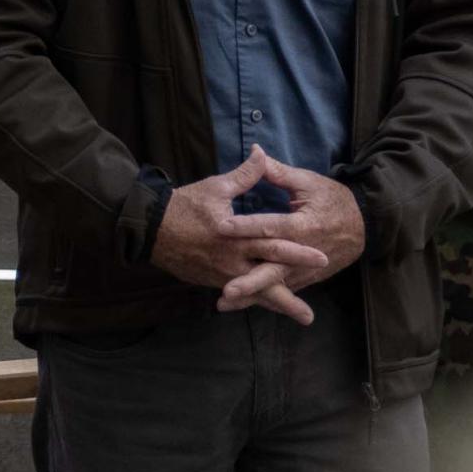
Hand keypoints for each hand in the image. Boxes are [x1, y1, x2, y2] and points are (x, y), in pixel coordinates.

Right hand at [151, 146, 329, 323]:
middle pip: (266, 281)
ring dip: (279, 306)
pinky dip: (258, 300)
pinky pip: (241, 293)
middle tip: (310, 316)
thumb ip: (245, 175)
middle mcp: (230, 260)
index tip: (322, 257)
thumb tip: (262, 153)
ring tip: (301, 318)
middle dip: (290, 298)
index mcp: (235, 236)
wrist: (151, 228)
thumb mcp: (216, 187)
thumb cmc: (184, 205)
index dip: (298, 252)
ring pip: (255, 293)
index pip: (272, 244)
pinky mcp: (212, 280)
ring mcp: (221, 274)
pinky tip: (273, 307)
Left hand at [215, 155, 366, 320]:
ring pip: (275, 285)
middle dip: (249, 280)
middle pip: (273, 268)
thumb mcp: (308, 182)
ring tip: (225, 304)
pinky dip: (263, 299)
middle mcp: (303, 252)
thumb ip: (278, 172)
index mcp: (303, 225)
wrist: (365, 226)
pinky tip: (241, 306)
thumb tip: (255, 151)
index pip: (270, 226)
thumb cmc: (333, 200)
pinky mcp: (307, 278)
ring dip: (251, 296)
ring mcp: (305, 269)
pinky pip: (282, 291)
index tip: (220, 227)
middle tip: (226, 289)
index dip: (245, 226)